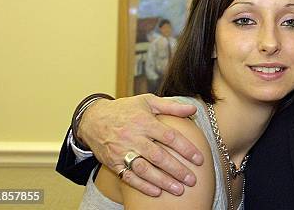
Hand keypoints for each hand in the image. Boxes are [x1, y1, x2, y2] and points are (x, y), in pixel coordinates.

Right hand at [77, 94, 203, 195]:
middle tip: (192, 179)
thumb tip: (193, 109)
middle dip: (177, 170)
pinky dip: (143, 186)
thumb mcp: (148, 101)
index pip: (170, 137)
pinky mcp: (113, 163)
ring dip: (162, 181)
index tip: (199, 159)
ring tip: (179, 190)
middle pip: (158, 156)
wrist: (93, 119)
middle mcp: (134, 137)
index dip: (186, 149)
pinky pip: (129, 177)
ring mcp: (122, 151)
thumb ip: (171, 106)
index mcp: (145, 122)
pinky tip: (157, 192)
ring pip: (144, 169)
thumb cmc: (126, 109)